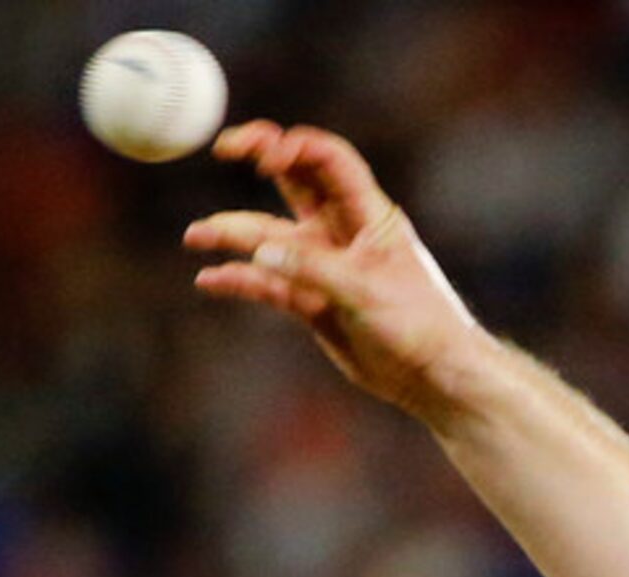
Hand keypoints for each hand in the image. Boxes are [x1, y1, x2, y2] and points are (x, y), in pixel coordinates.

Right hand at [186, 121, 485, 423]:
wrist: (433, 377)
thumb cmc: (418, 325)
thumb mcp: (365, 290)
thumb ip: (313, 269)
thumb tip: (259, 252)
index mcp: (369, 214)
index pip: (328, 160)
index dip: (294, 147)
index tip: (264, 155)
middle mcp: (343, 232)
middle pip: (295, 180)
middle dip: (261, 156)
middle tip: (224, 148)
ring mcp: (325, 265)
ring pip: (271, 237)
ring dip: (233, 232)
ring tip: (196, 235)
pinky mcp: (313, 301)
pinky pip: (268, 284)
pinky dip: (240, 281)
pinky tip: (210, 281)